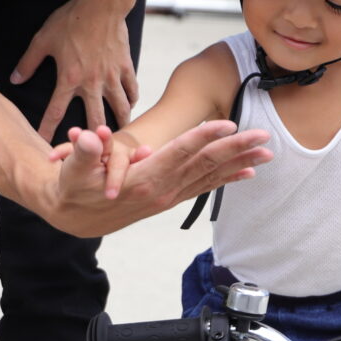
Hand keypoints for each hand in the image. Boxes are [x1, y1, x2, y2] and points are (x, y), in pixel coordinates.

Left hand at [12, 0, 138, 139]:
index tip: (45, 149)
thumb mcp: (43, 39)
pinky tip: (129, 107)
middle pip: (94, 121)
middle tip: (93, 154)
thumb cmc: (70, 19)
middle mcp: (92, 83)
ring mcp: (112, 76)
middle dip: (94, 140)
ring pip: (120, 109)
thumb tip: (14, 79)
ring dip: (118, 125)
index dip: (48, 131)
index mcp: (69, 78)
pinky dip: (131, 100)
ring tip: (117, 138)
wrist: (102, 3)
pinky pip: (132, 89)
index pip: (55, 112)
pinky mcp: (125, 66)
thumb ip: (28, 62)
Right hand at [45, 120, 271, 237]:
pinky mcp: (170, 198)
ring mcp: (168, 196)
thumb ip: (82, 153)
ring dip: (240, 163)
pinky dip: (227, 179)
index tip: (228, 122)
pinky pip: (205, 187)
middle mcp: (162, 190)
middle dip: (235, 149)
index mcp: (143, 180)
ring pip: (211, 176)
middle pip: (205, 165)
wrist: (73, 218)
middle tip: (264, 134)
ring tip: (268, 152)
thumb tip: (88, 135)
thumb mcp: (72, 170)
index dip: (204, 137)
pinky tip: (248, 172)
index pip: (180, 153)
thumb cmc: (72, 187)